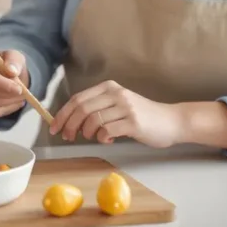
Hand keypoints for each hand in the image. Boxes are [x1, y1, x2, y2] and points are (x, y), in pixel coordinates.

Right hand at [0, 49, 29, 116]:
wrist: (8, 74)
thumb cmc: (9, 63)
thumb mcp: (15, 56)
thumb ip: (14, 61)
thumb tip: (11, 70)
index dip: (0, 83)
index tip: (18, 89)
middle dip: (8, 93)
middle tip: (24, 92)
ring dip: (10, 101)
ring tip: (22, 96)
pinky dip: (8, 109)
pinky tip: (15, 102)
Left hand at [48, 80, 184, 146]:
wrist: (171, 121)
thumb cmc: (142, 116)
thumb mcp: (119, 104)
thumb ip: (98, 108)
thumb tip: (71, 120)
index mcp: (109, 87)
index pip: (78, 99)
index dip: (63, 114)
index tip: (54, 127)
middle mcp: (116, 94)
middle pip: (82, 109)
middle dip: (69, 125)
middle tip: (67, 137)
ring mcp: (125, 107)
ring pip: (93, 120)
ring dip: (86, 132)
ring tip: (91, 137)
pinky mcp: (133, 122)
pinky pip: (107, 131)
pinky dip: (102, 138)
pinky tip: (107, 140)